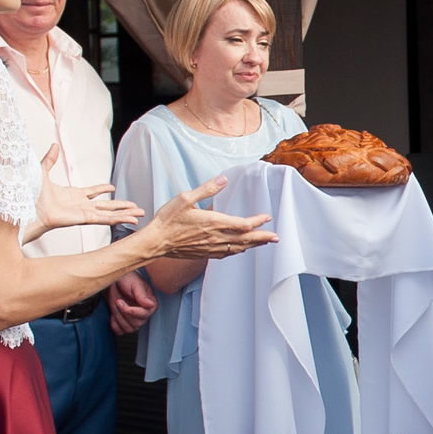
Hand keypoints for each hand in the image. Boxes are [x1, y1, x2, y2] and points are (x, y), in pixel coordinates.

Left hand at [38, 147, 143, 233]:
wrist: (28, 207)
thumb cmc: (31, 194)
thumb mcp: (42, 172)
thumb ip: (50, 160)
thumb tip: (54, 145)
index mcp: (72, 195)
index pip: (92, 192)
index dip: (102, 189)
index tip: (112, 188)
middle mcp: (80, 205)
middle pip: (106, 206)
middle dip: (122, 206)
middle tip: (136, 206)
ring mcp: (84, 213)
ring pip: (110, 213)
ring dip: (125, 213)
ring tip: (140, 213)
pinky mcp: (84, 219)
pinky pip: (105, 219)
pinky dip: (119, 219)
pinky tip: (131, 219)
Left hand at [107, 269, 157, 334]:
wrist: (117, 280)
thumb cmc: (128, 279)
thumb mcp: (136, 284)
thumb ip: (142, 295)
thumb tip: (150, 305)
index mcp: (150, 304)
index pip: (145, 315)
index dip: (133, 311)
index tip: (122, 302)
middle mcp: (144, 313)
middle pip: (137, 324)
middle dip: (124, 314)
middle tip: (118, 301)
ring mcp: (134, 318)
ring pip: (129, 329)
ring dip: (119, 319)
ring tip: (115, 306)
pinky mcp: (124, 321)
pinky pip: (121, 331)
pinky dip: (115, 326)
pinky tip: (112, 315)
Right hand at [148, 177, 275, 260]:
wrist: (155, 242)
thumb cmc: (168, 219)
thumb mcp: (185, 198)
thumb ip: (207, 189)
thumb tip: (223, 179)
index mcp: (214, 222)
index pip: (243, 224)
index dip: (257, 221)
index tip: (267, 217)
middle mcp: (216, 237)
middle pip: (246, 239)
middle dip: (263, 238)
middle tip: (277, 237)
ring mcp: (211, 248)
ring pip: (239, 248)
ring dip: (254, 245)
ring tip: (265, 243)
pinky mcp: (205, 254)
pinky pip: (227, 253)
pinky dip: (239, 251)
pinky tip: (242, 249)